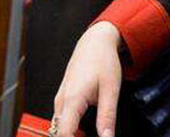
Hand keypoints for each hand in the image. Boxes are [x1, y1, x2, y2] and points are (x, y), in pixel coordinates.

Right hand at [52, 21, 123, 136]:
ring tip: (87, 135)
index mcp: (72, 100)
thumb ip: (107, 117)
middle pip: (58, 133)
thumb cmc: (103, 61)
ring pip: (58, 127)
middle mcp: (61, 101)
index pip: (64, 134)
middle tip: (91, 136)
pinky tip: (82, 132)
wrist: (95, 42)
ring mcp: (60, 99)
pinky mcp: (63, 98)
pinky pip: (61, 120)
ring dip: (70, 136)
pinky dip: (70, 129)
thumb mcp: (111, 90)